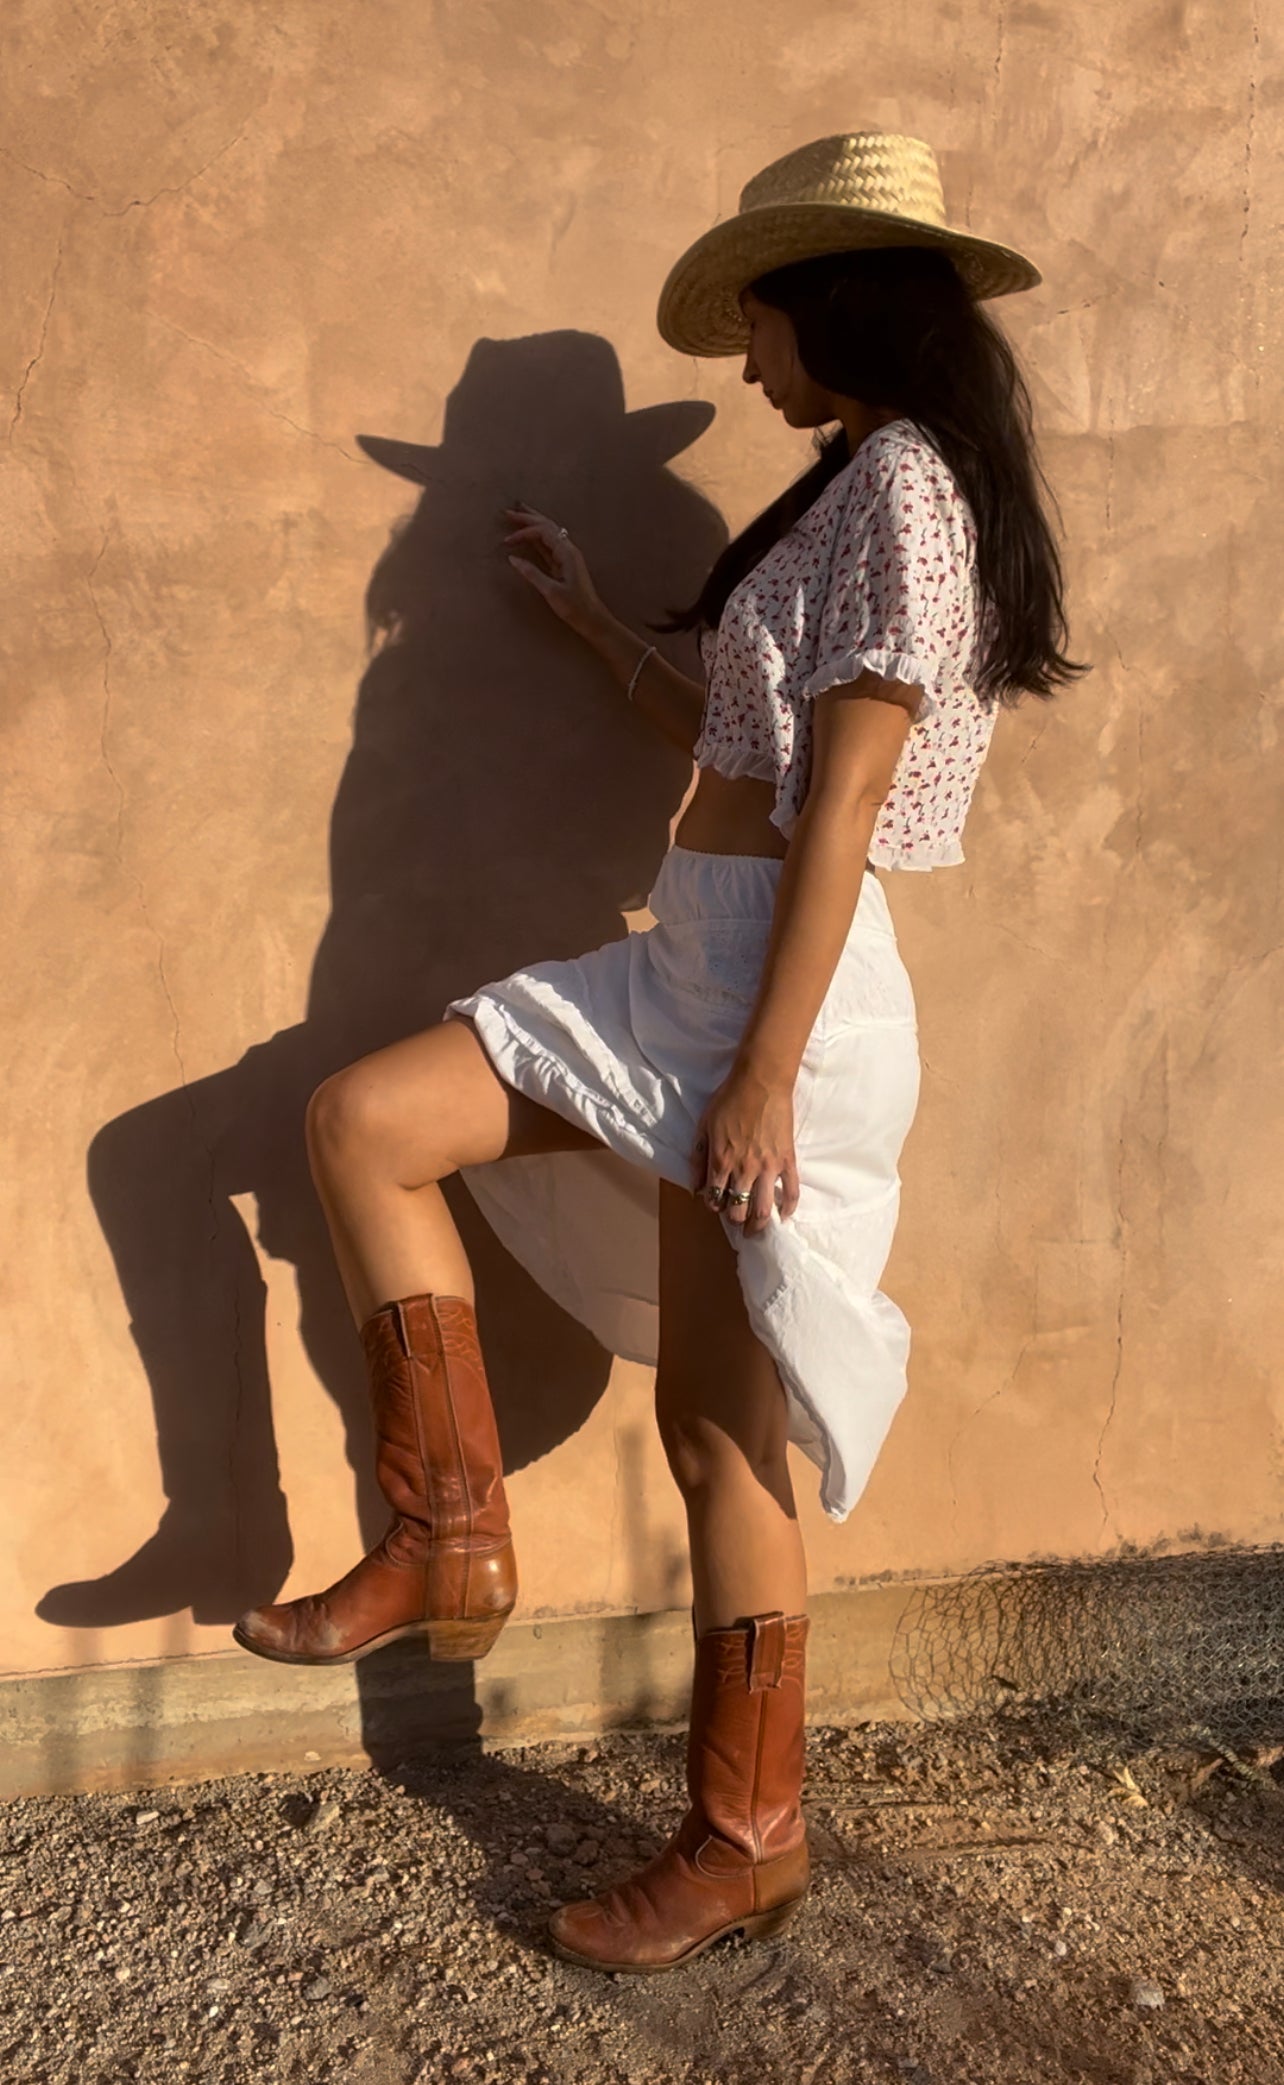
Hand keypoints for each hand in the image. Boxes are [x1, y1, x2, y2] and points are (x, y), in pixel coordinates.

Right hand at [503, 502, 603, 636]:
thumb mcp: (551, 591)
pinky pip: (548, 546)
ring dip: (532, 524)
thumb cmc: (575, 607)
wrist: (593, 619)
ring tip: (517, 516)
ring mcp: (566, 556)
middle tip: (509, 511)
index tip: (507, 542)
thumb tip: (513, 558)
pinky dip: (536, 538)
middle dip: (527, 517)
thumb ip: (531, 573)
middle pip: (546, 526)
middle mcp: (568, 550)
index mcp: (567, 553)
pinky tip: (528, 537)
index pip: (543, 532)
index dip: (523, 533)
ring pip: (548, 533)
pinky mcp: (564, 565)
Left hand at [691, 1062, 800, 1236]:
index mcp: (721, 1162)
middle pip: (739, 1210)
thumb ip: (698, 1159)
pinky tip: (784, 1215)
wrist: (760, 1081)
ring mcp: (768, 1167)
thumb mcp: (703, 1126)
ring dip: (759, 1225)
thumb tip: (694, 1187)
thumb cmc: (729, 1100)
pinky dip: (789, 1207)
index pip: (715, 1199)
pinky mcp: (787, 1160)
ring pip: (764, 1209)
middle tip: (737, 1224)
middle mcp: (744, 1170)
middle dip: (735, 1221)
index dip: (713, 1206)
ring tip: (756, 1231)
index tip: (716, 1204)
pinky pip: (791, 1191)